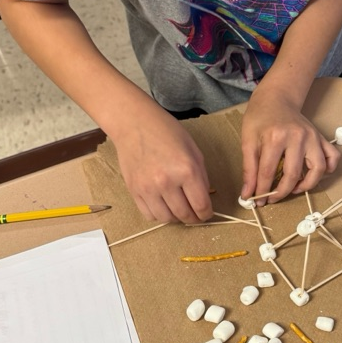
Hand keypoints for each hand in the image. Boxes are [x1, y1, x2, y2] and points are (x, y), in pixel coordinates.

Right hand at [111, 104, 212, 223]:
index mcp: (186, 170)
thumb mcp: (193, 150)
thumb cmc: (166, 132)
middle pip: (184, 215)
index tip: (207, 214)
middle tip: (196, 216)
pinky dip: (159, 214)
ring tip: (180, 209)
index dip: (207, 214)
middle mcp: (166, 182)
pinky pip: (149, 214)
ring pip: (166, 219)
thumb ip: (201, 177)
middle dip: (193, 219)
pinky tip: (164, 205)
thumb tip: (204, 198)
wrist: (134, 123)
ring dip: (176, 218)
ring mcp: (148, 188)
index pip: (201, 206)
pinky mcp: (134, 190)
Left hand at [241, 90, 338, 202]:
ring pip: (318, 169)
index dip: (261, 190)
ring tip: (293, 189)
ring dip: (306, 185)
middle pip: (293, 174)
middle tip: (272, 199)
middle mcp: (298, 137)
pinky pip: (332, 158)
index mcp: (276, 137)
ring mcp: (313, 137)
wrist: (276, 98)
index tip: (257, 201)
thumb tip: (247, 193)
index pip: (268, 172)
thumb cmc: (260, 118)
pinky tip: (313, 175)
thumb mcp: (248, 140)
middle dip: (281, 192)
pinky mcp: (321, 137)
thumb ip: (249, 168)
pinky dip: (327, 170)